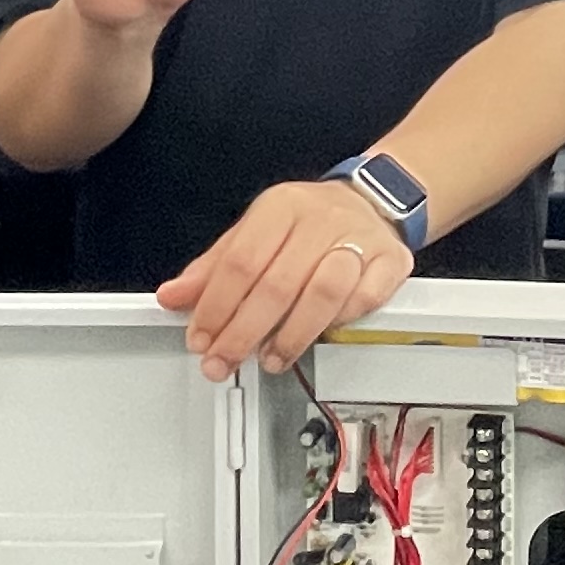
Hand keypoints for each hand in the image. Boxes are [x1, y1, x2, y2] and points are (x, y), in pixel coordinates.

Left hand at [156, 177, 412, 378]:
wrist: (371, 203)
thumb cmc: (307, 223)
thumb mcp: (255, 233)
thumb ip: (214, 268)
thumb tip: (173, 296)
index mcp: (281, 206)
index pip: (240, 262)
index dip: (216, 307)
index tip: (201, 339)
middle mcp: (320, 219)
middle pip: (276, 285)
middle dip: (243, 333)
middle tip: (224, 361)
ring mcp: (359, 240)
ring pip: (323, 294)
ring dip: (291, 336)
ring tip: (270, 358)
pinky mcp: (390, 261)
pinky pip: (363, 301)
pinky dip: (339, 324)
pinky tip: (320, 337)